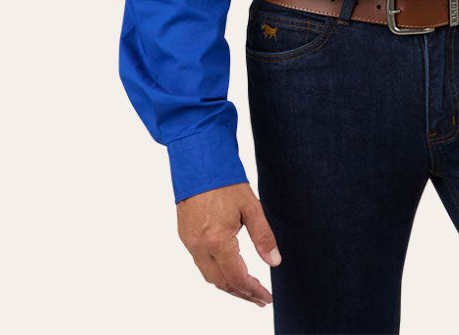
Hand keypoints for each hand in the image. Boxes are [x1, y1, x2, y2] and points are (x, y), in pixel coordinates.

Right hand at [177, 181, 280, 306]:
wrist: (197, 160)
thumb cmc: (225, 180)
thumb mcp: (251, 206)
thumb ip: (263, 236)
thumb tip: (274, 261)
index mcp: (217, 240)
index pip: (237, 278)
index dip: (253, 291)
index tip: (266, 298)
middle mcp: (200, 246)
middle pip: (221, 283)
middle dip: (242, 293)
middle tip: (260, 298)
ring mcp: (189, 242)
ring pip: (209, 276)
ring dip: (228, 285)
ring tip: (247, 288)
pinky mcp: (184, 236)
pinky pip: (200, 263)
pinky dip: (216, 272)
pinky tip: (228, 269)